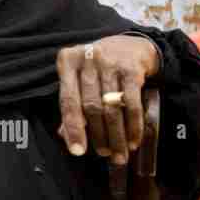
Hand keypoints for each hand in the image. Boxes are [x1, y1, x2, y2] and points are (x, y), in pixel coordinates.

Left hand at [56, 34, 159, 164]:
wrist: (129, 45)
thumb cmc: (97, 68)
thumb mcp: (79, 79)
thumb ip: (71, 105)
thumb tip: (66, 138)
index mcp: (67, 62)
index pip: (68, 100)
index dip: (73, 128)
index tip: (77, 151)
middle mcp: (87, 60)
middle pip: (90, 106)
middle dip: (98, 135)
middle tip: (104, 154)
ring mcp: (110, 63)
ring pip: (111, 107)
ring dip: (116, 135)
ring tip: (119, 153)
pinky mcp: (132, 69)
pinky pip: (132, 104)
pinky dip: (133, 126)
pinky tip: (133, 140)